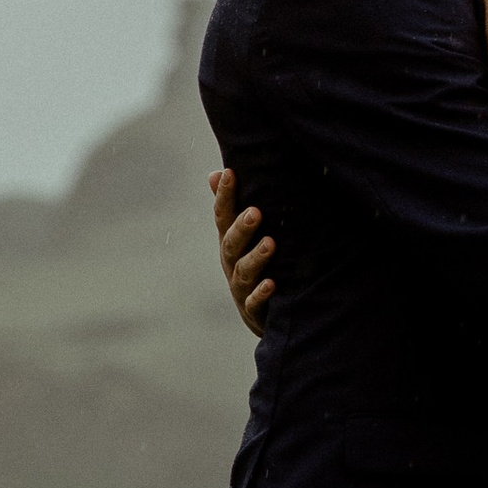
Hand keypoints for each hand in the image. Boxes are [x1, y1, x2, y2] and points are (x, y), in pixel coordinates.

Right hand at [210, 166, 273, 336]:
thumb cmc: (253, 265)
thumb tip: (215, 173)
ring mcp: (240, 287)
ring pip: (243, 271)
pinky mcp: (253, 309)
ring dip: (255, 257)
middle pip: (231, 244)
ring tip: (270, 243)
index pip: (222, 216)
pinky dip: (261, 293)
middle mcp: (231, 263)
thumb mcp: (241, 237)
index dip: (224, 195)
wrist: (260, 314)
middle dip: (242, 228)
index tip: (230, 173)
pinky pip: (253, 301)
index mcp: (229, 242)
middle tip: (255, 211)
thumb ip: (230, 206)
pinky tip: (272, 283)